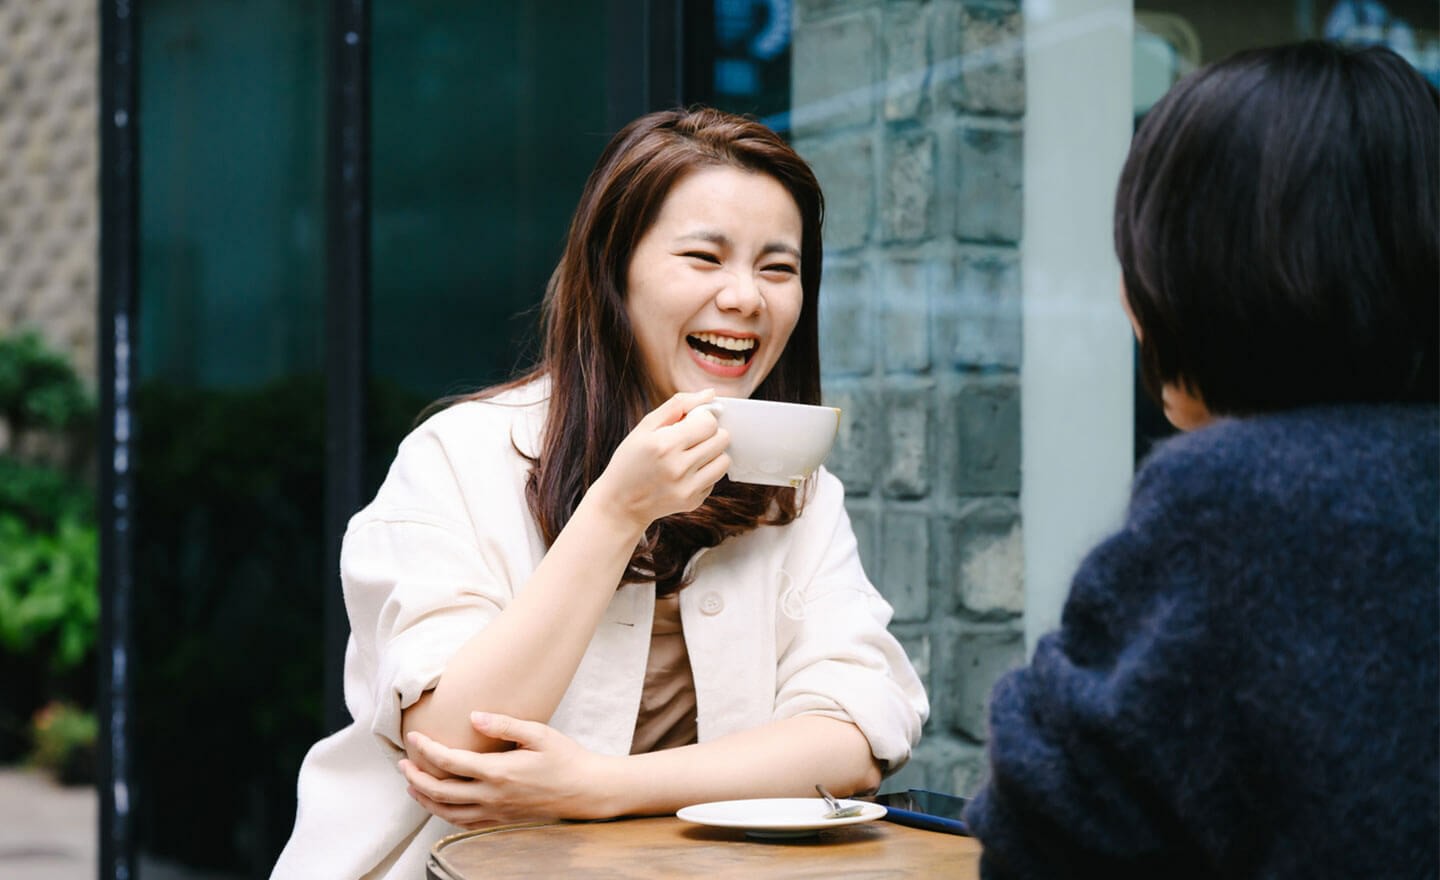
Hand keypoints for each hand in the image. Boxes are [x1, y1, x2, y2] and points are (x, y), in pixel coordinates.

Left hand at [400, 712, 621, 828]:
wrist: (587, 791)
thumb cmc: (566, 758)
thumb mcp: (539, 734)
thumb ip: (504, 724)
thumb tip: (474, 717)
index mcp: (499, 772)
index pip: (450, 763)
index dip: (426, 750)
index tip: (414, 738)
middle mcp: (493, 796)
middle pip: (440, 792)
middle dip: (415, 778)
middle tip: (402, 764)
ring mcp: (497, 812)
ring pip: (449, 812)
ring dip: (425, 800)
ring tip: (412, 786)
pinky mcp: (503, 820)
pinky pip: (465, 823)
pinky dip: (446, 815)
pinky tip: (441, 805)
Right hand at [588, 390, 730, 530]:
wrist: (620, 503)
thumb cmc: (631, 459)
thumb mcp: (645, 427)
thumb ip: (678, 405)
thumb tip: (710, 393)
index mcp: (665, 444)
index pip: (709, 422)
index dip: (703, 418)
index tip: (690, 423)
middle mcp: (678, 468)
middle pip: (722, 439)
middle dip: (711, 434)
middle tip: (693, 437)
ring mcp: (687, 488)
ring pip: (724, 460)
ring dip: (713, 453)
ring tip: (693, 454)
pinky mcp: (693, 501)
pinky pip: (716, 479)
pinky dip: (706, 472)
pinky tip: (686, 472)